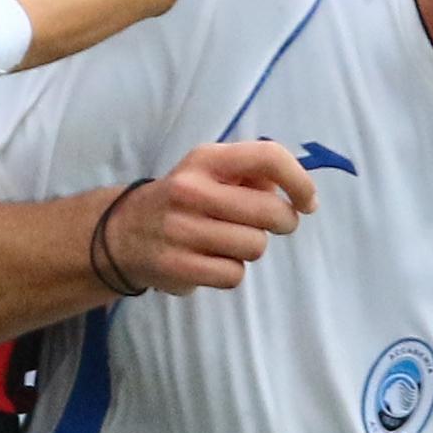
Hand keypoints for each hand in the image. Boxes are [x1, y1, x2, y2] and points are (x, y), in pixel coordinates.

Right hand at [101, 140, 319, 295]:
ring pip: (255, 246)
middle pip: (269, 211)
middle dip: (283, 222)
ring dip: (251, 248)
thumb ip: (252, 175)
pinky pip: (234, 275)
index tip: (308, 201)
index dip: (299, 180)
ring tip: (229, 242)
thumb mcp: (210, 172)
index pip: (268, 157)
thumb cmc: (184, 200)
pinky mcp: (178, 266)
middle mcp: (191, 190)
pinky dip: (231, 271)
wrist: (124, 233)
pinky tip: (212, 260)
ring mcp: (181, 230)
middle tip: (272, 225)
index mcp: (206, 159)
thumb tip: (293, 194)